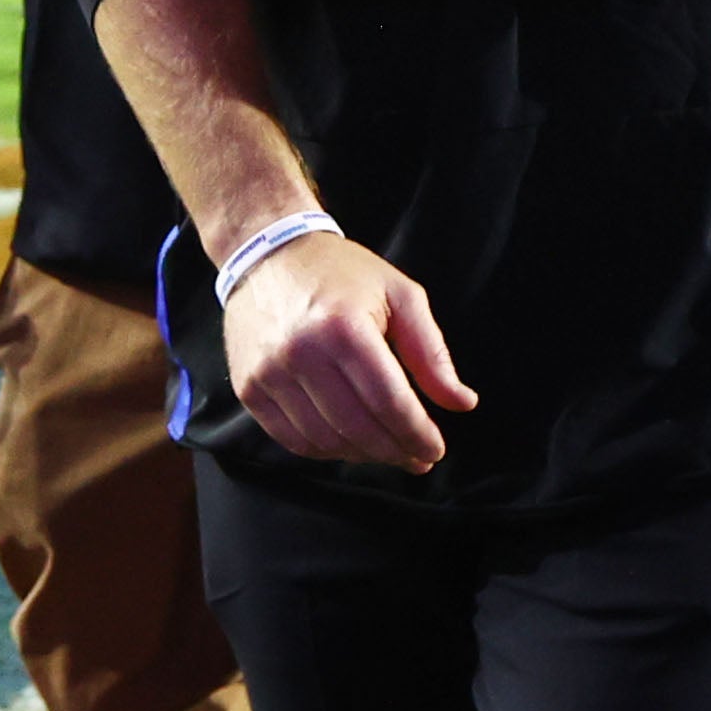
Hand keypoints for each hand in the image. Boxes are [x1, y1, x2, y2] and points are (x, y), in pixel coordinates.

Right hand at [221, 230, 477, 473]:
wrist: (267, 253)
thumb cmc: (341, 274)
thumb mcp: (400, 295)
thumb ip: (432, 352)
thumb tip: (462, 403)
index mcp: (344, 326)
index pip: (389, 402)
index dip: (417, 434)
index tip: (435, 449)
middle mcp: (302, 352)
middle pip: (358, 428)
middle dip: (395, 451)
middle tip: (418, 457)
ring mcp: (269, 373)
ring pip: (325, 441)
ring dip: (362, 455)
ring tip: (386, 449)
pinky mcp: (249, 387)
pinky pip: (291, 439)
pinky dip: (325, 451)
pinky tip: (348, 444)